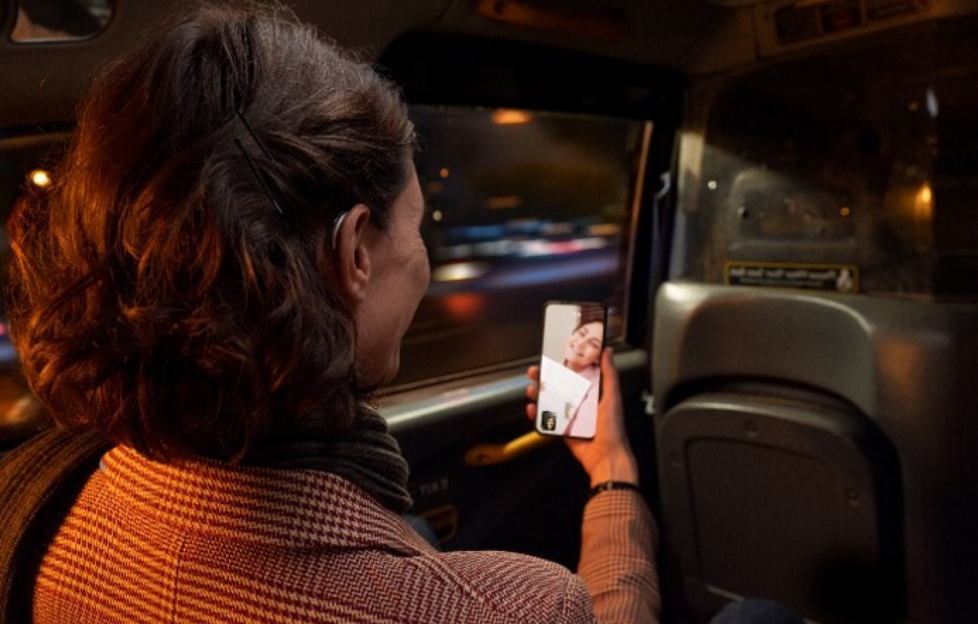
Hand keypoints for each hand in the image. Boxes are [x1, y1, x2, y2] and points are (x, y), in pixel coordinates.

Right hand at [526, 348, 638, 486]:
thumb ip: (610, 374)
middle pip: (558, 386)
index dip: (563, 365)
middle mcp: (580, 403)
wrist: (606, 458)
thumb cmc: (613, 429)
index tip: (552, 357)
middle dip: (545, 378)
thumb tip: (608, 352)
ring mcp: (570, 416)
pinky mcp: (562, 430)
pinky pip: (547, 420)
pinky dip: (537, 414)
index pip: (575, 375)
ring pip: (550, 401)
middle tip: (535, 371)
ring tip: (532, 390)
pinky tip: (532, 409)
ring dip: (539, 394)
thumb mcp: (612, 397)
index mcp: (593, 393)